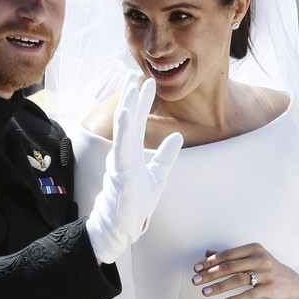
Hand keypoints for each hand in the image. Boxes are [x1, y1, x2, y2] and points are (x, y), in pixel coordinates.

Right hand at [86, 71, 183, 263]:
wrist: (123, 226)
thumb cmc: (136, 203)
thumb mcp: (158, 176)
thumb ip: (166, 156)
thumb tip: (177, 135)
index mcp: (131, 152)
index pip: (137, 121)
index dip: (142, 101)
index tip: (147, 82)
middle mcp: (123, 152)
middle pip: (128, 119)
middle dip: (131, 95)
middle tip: (133, 72)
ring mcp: (121, 160)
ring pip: (124, 128)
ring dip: (127, 106)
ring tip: (130, 86)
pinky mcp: (121, 171)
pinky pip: (122, 146)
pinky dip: (124, 129)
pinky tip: (126, 112)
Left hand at [192, 244, 298, 298]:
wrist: (290, 283)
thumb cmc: (264, 268)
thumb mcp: (249, 258)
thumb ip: (229, 256)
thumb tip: (207, 253)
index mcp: (253, 248)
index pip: (227, 254)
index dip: (210, 261)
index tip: (196, 268)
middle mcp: (260, 259)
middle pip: (230, 266)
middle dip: (210, 274)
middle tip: (195, 280)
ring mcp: (266, 273)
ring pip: (238, 280)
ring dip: (219, 287)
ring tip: (205, 292)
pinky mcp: (270, 288)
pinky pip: (250, 294)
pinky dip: (237, 298)